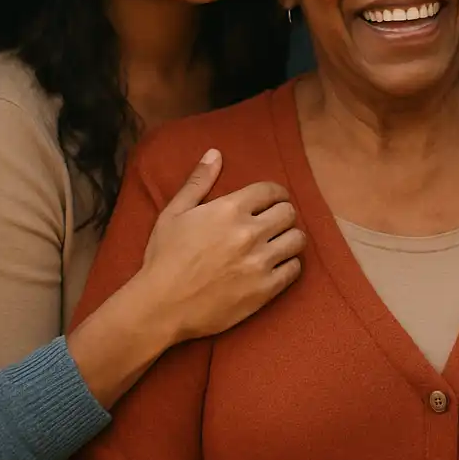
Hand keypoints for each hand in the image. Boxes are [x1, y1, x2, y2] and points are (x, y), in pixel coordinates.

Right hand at [138, 149, 306, 342]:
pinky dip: (289, 265)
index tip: (273, 201)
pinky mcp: (265, 290)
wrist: (161, 306)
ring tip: (279, 243)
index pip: (271, 191)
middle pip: (289, 213)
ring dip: (290, 238)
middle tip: (274, 223)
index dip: (275, 194)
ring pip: (297, 240)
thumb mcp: (174, 213)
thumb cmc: (164, 257)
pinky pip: (295, 269)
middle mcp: (250, 232)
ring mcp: (260, 262)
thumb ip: (198, 181)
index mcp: (230, 209)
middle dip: (283, 214)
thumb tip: (216, 153)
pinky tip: (277, 265)